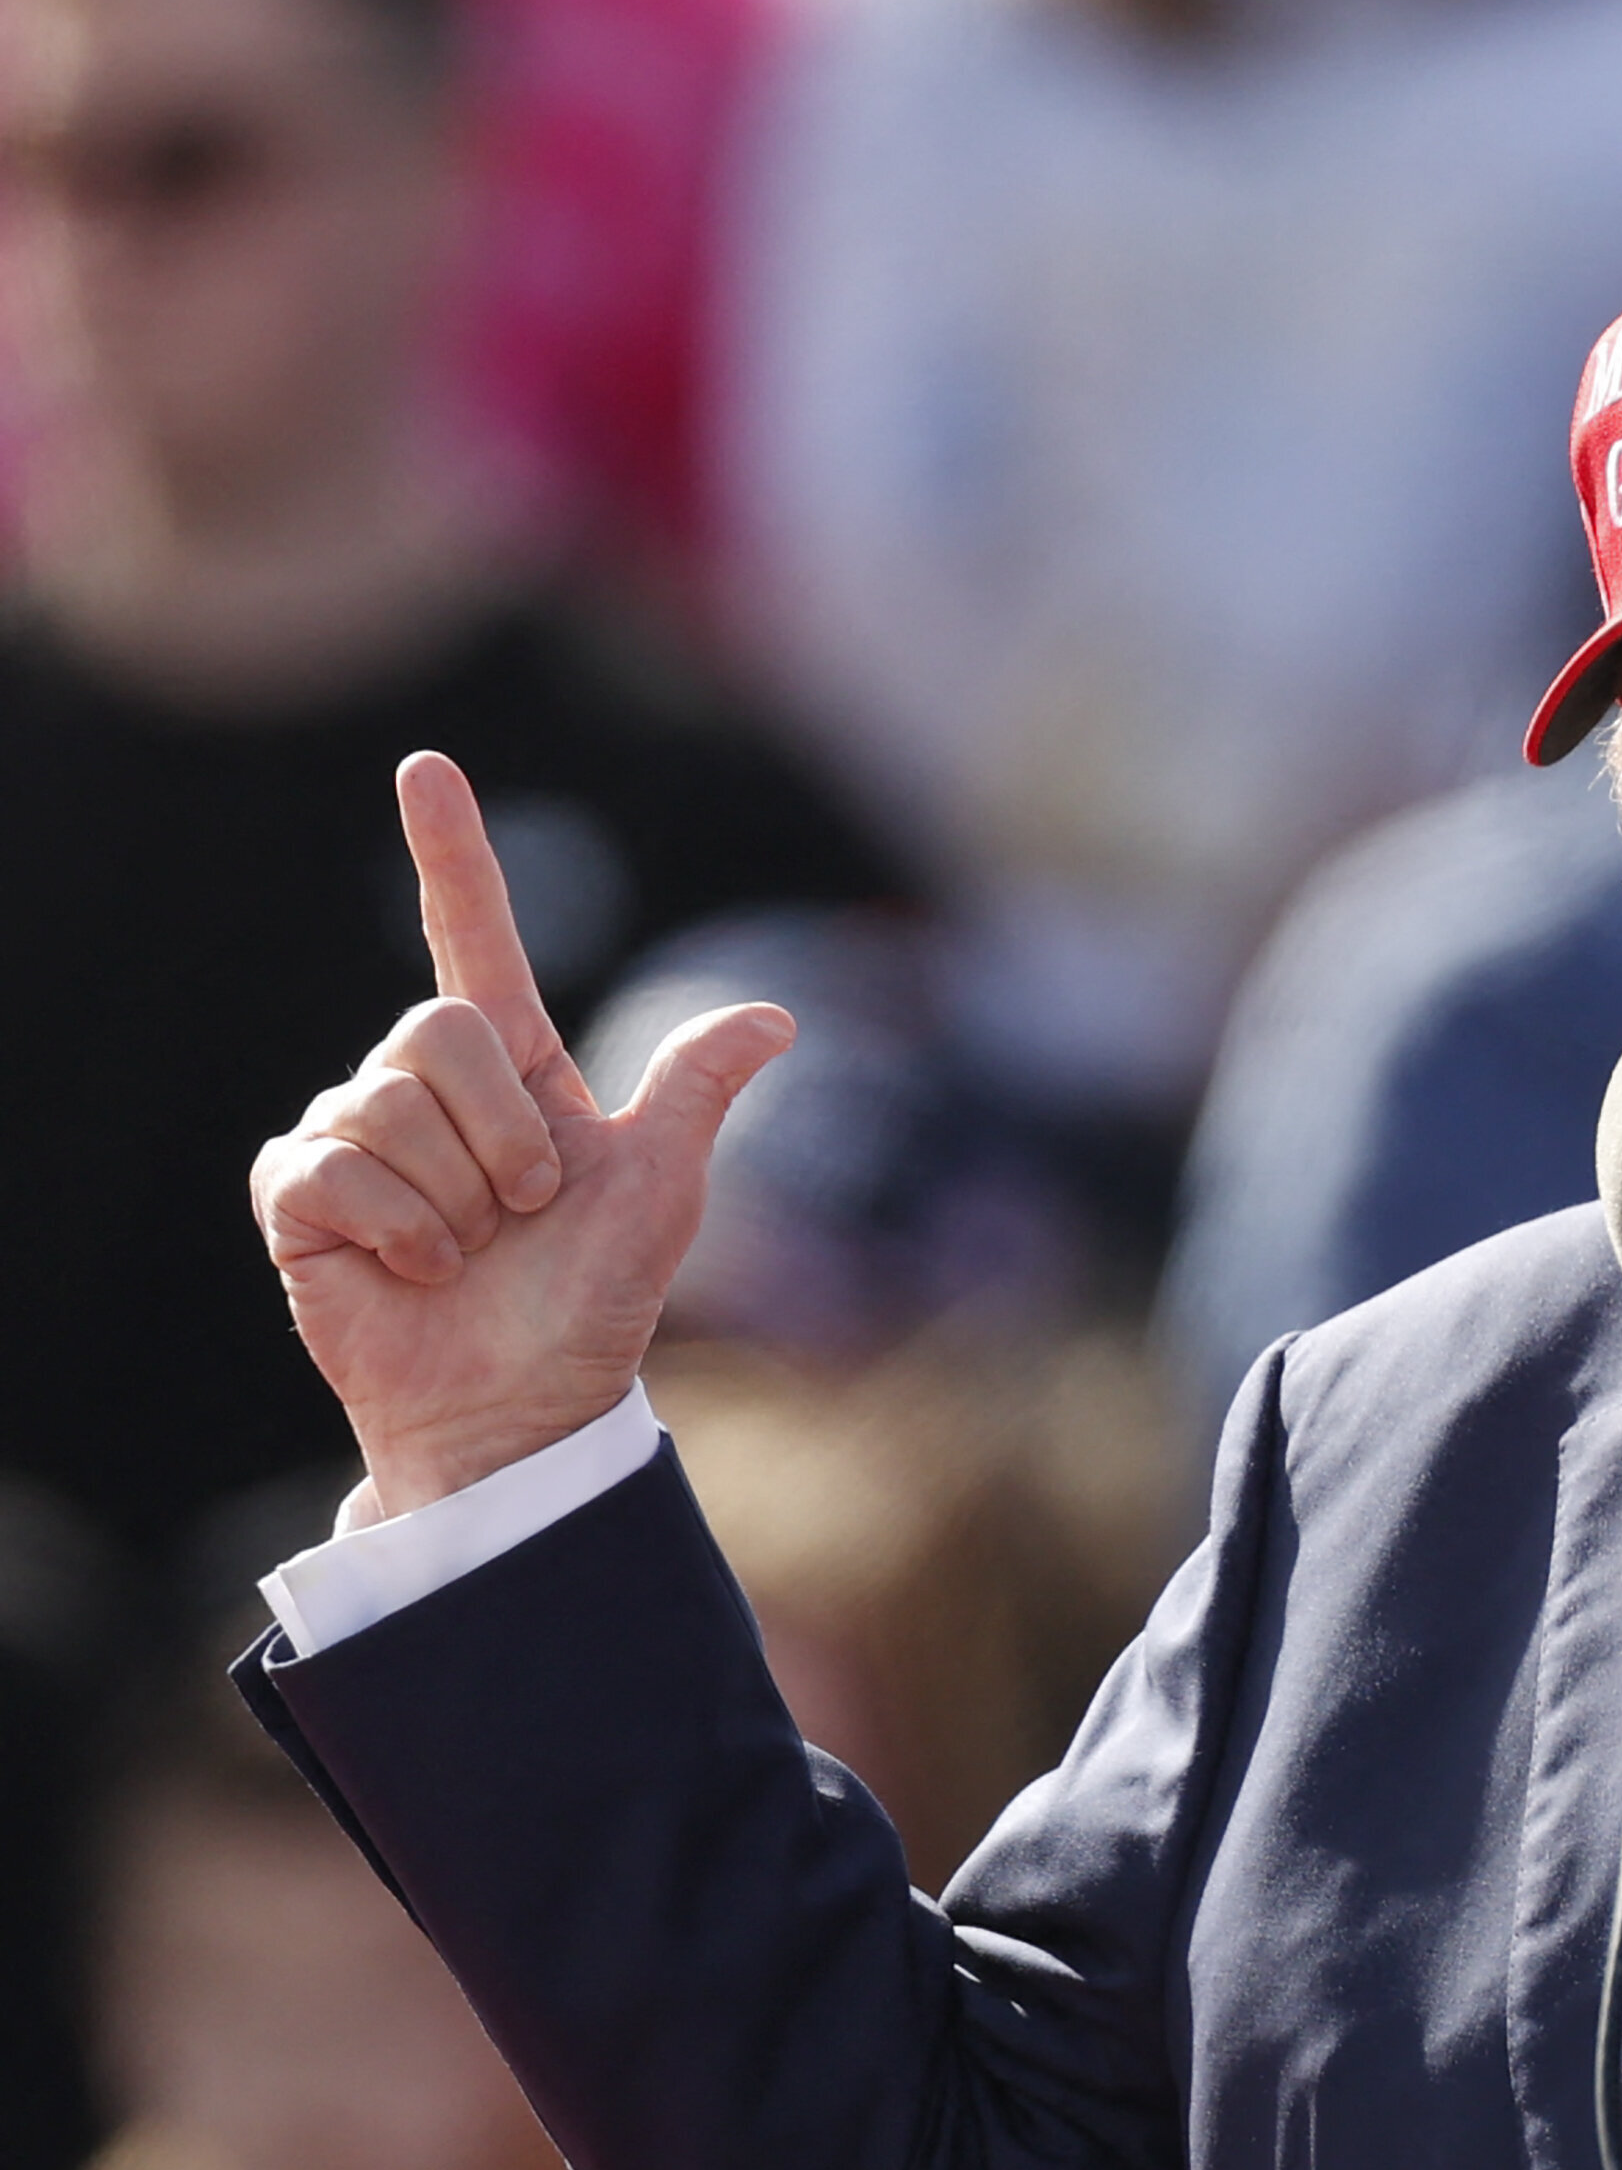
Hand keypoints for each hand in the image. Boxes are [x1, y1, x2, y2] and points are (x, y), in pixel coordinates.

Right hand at [252, 753, 794, 1513]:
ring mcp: (354, 1136)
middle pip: (439, 1032)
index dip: (452, 852)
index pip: (475, 935)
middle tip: (523, 1211)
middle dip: (501, 1133)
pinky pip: (329, 1167)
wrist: (523, 1404)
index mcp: (515, 1068)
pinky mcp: (297, 1194)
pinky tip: (414, 1271)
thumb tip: (776, 1014)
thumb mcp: (661, 1191)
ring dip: (451, 1196)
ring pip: (383, 1104)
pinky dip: (395, 1229)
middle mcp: (427, 1087)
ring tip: (469, 1252)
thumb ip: (694, 1092)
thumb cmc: (592, 1300)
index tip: (427, 765)